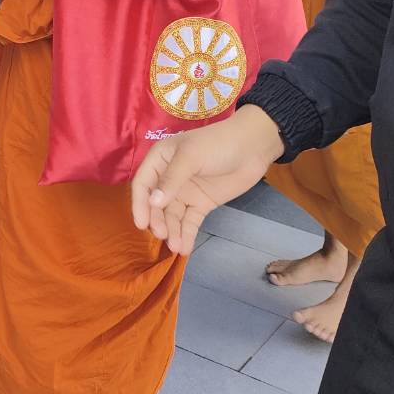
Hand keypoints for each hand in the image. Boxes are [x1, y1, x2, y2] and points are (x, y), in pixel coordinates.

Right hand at [130, 105, 284, 254]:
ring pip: (173, 215)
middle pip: (156, 204)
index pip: (143, 184)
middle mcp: (169, 178)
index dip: (140, 204)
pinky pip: (190, 221)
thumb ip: (171, 180)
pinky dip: (187, 234)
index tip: (141, 224)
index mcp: (160, 160)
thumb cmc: (217, 144)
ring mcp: (186, 192)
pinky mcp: (202, 204)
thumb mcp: (190, 156)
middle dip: (158, 220)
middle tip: (163, 235)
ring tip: (176, 247)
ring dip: (172, 231)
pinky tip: (185, 249)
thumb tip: (153, 202)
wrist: (253, 147)